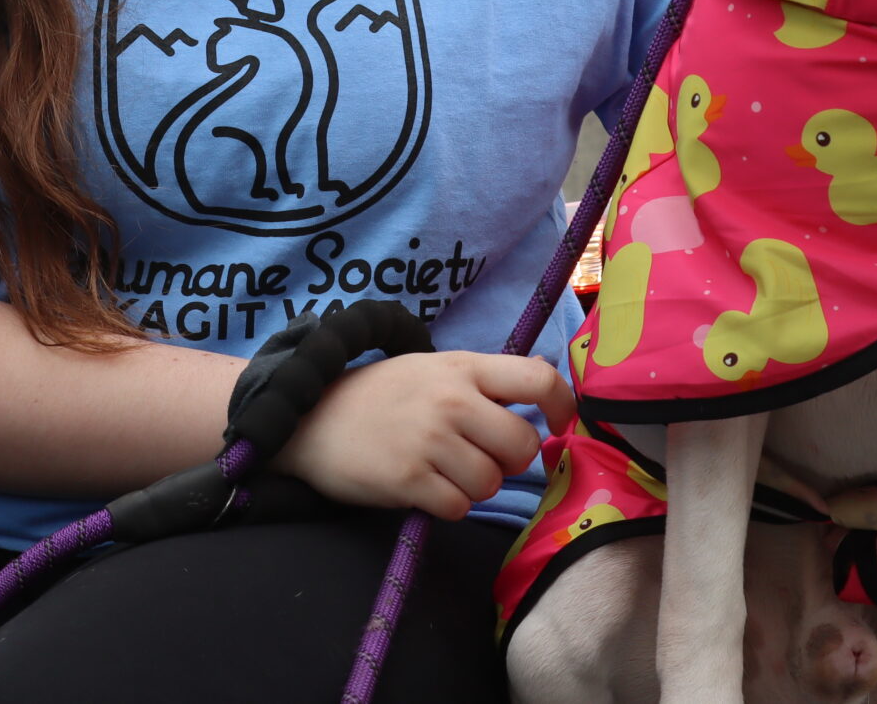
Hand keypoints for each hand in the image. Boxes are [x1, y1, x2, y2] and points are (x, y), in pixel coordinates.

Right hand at [273, 351, 573, 521]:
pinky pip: (459, 508)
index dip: (564, 406)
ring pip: (491, 483)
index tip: (559, 427)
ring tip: (444, 471)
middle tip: (482, 457)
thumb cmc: (381, 395)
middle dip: (510, 461)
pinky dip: (447, 505)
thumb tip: (543, 385)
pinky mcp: (408, 479)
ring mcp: (429, 440)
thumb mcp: (433, 369)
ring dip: (475, 486)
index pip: (538, 378)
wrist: (311, 418)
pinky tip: (424, 487)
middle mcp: (451, 400)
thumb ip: (482, 380)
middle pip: (522, 445)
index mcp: (462, 367)